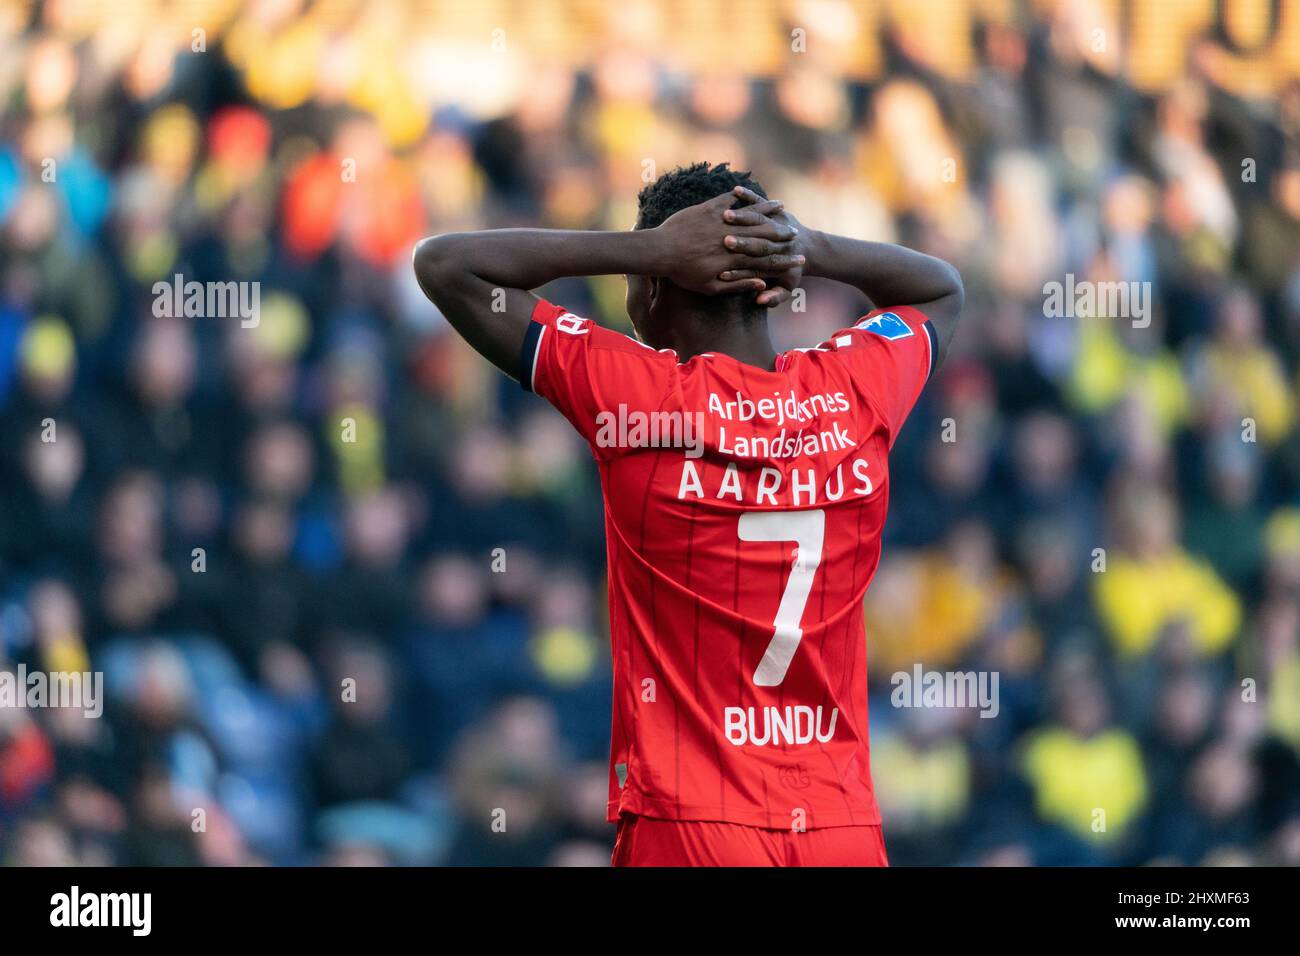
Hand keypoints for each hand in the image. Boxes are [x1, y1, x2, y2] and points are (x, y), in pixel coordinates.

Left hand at [652, 191, 804, 295]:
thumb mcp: (710, 288)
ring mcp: (721, 222)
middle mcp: (732, 239)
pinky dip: (745, 196)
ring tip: (782, 208)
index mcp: (734, 260)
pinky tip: (754, 193)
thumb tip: (759, 284)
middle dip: (782, 235)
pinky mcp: (710, 208)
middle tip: (796, 233)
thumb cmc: (682, 273)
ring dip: (768, 210)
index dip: (784, 260)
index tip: (800, 260)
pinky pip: (731, 200)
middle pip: (764, 236)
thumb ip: (736, 285)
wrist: (660, 251)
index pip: (766, 261)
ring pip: (750, 215)